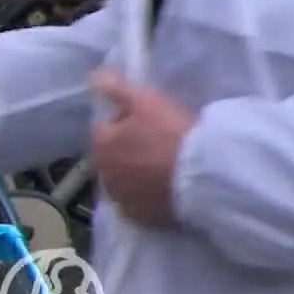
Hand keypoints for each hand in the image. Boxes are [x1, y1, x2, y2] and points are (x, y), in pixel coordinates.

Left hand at [90, 70, 194, 227]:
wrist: (201, 175)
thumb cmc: (171, 133)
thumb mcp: (146, 100)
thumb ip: (116, 88)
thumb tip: (93, 75)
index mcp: (101, 144)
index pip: (105, 127)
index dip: (126, 121)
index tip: (149, 120)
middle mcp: (103, 174)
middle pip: (112, 156)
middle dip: (127, 149)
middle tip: (158, 142)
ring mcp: (120, 199)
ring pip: (124, 180)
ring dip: (135, 173)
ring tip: (163, 166)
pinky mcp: (139, 217)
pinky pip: (138, 201)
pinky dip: (146, 194)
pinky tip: (165, 187)